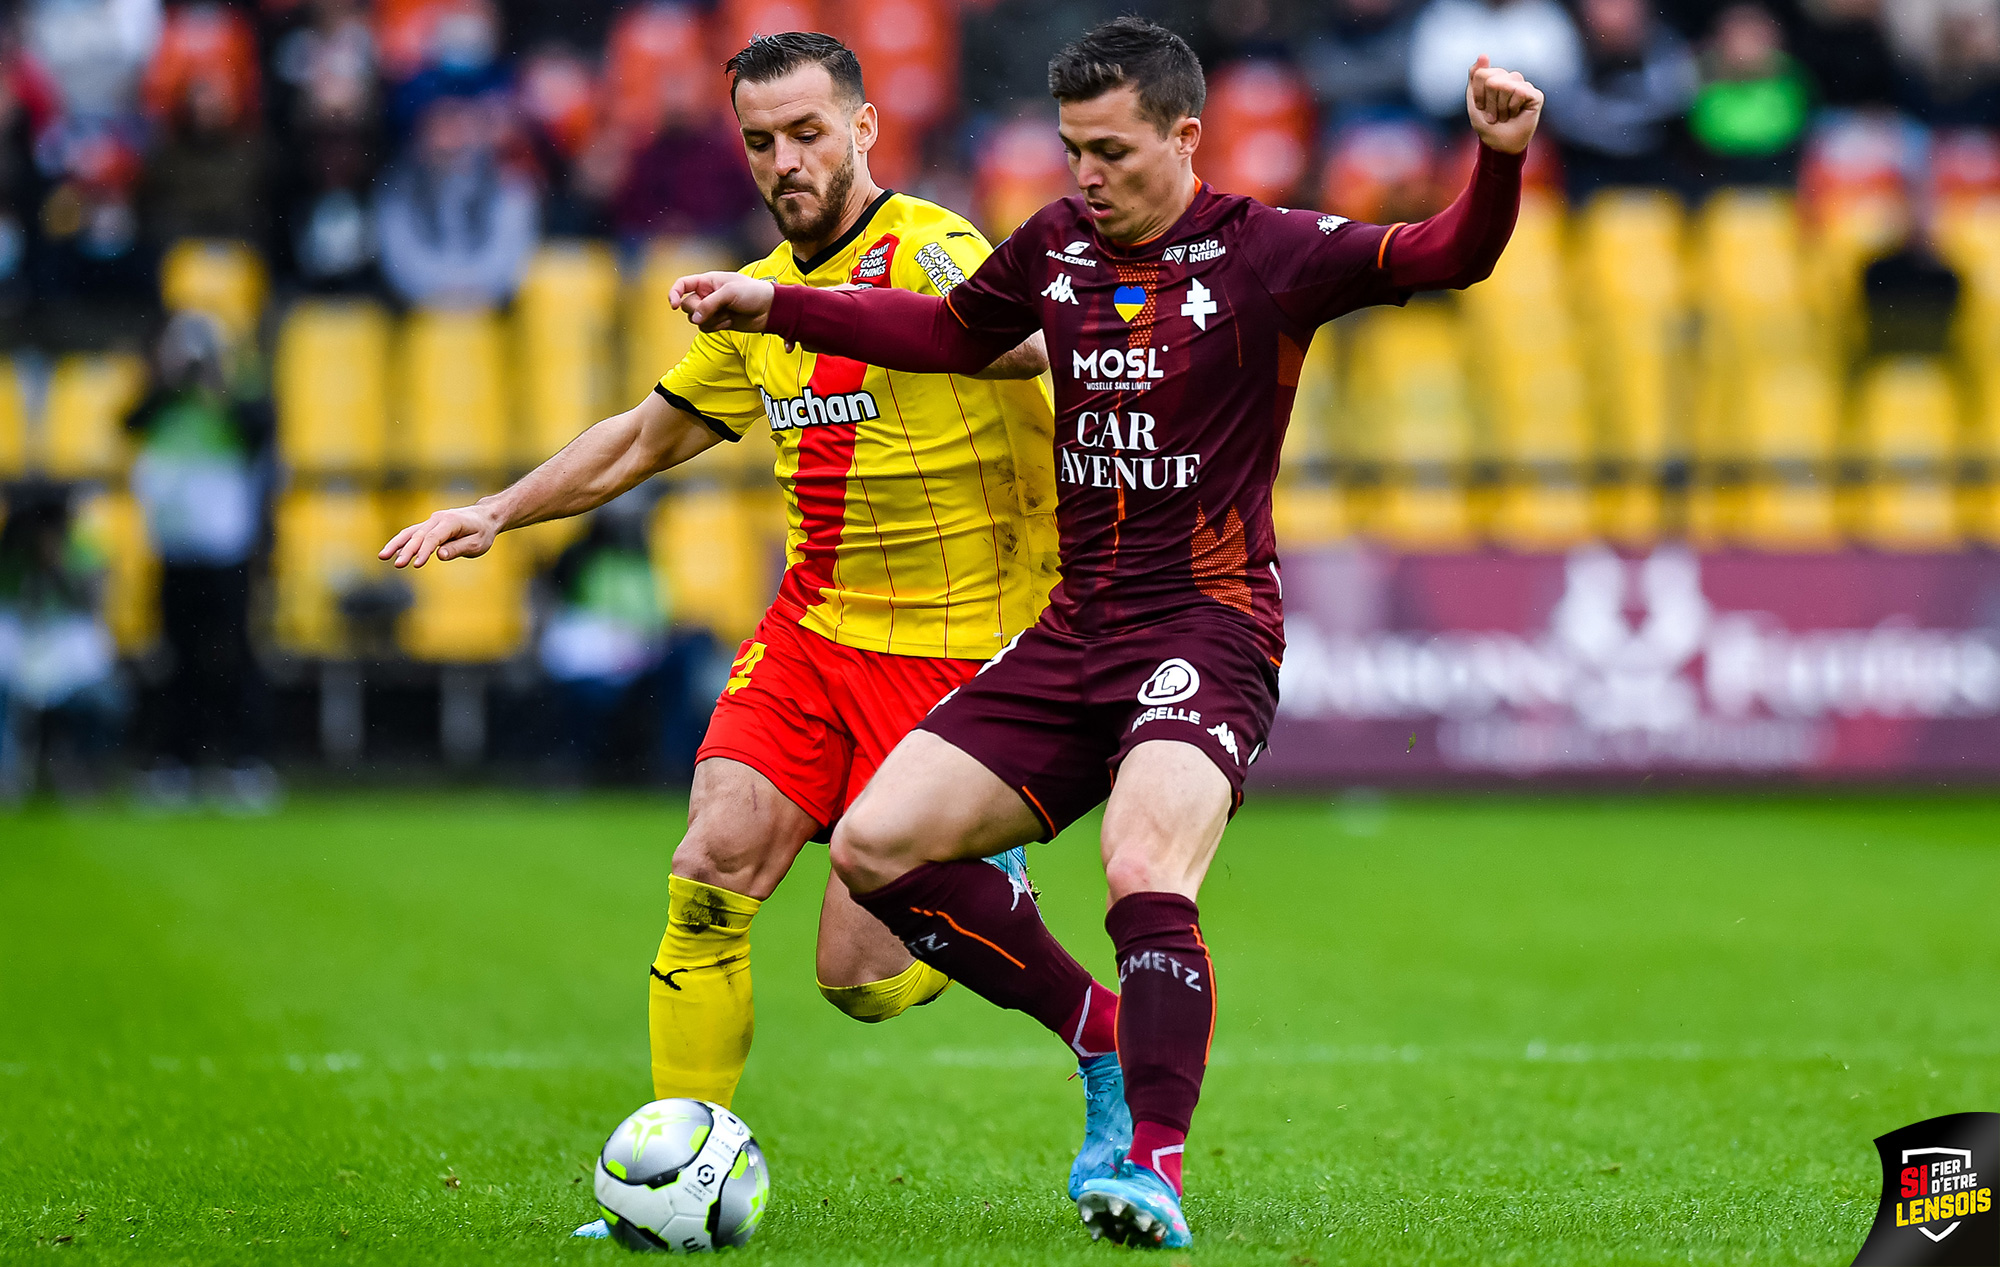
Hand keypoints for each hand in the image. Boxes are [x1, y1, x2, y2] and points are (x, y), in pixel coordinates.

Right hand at [379, 503, 500, 568]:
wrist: (485, 517)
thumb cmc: (483, 532)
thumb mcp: (477, 543)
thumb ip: (458, 548)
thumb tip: (439, 555)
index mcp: (451, 522)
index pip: (433, 538)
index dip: (424, 551)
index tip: (416, 564)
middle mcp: (438, 519)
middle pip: (418, 535)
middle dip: (406, 551)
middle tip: (397, 565)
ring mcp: (432, 521)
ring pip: (410, 532)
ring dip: (396, 544)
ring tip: (382, 557)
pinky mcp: (429, 526)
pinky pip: (412, 534)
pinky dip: (402, 542)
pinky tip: (393, 554)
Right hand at [668, 271, 775, 333]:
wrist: (770, 309)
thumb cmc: (752, 293)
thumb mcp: (729, 293)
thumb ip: (709, 304)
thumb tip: (695, 319)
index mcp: (707, 281)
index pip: (682, 285)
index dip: (674, 293)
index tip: (673, 305)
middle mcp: (707, 295)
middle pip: (688, 306)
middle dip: (699, 310)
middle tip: (717, 308)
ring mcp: (712, 309)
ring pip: (696, 320)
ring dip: (710, 320)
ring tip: (728, 314)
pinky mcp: (718, 322)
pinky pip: (705, 328)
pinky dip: (715, 327)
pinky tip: (729, 322)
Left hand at [1465, 56, 1542, 154]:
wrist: (1500, 144)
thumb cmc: (1487, 124)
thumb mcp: (1474, 100)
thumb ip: (1476, 77)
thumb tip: (1483, 54)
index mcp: (1496, 77)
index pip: (1482, 74)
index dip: (1478, 95)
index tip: (1481, 108)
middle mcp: (1511, 79)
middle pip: (1493, 80)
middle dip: (1490, 103)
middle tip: (1495, 115)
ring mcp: (1524, 86)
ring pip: (1506, 85)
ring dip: (1501, 108)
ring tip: (1505, 115)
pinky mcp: (1535, 95)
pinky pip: (1520, 92)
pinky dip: (1513, 107)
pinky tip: (1517, 114)